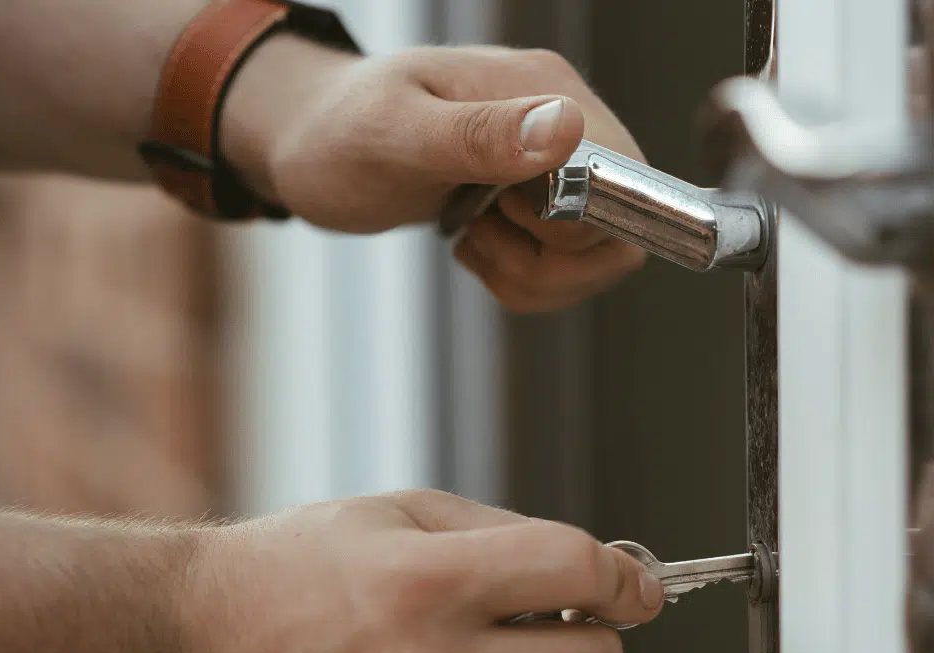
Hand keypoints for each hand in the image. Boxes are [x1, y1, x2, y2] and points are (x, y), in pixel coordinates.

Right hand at [178, 489, 663, 652]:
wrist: (199, 650)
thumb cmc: (296, 570)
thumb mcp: (399, 514)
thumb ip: (506, 535)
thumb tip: (599, 570)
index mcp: (425, 584)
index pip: (574, 573)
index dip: (620, 576)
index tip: (631, 585)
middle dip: (592, 635)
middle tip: (558, 617)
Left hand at [224, 40, 648, 312]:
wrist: (306, 141)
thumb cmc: (337, 131)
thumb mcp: (395, 133)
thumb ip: (480, 133)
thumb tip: (565, 128)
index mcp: (546, 90)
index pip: (627, 180)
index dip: (581, 225)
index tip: (511, 217)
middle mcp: (565, 124)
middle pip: (621, 229)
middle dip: (550, 261)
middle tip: (481, 234)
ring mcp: (554, 167)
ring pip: (596, 260)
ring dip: (533, 276)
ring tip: (473, 241)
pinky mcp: (538, 203)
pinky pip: (565, 270)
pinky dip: (522, 281)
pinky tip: (475, 248)